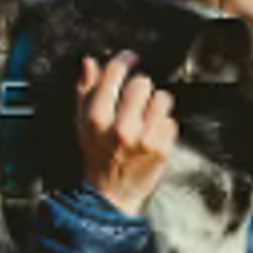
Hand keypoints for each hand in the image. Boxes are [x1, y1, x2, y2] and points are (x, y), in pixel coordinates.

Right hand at [76, 51, 177, 213]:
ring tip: (144, 118)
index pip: (116, 73)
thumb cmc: (96, 155)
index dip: (124, 60)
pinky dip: (163, 124)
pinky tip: (150, 134)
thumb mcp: (82, 123)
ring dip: (155, 104)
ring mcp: (144, 138)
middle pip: (143, 82)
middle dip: (140, 88)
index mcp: (97, 118)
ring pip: (162, 98)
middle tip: (135, 100)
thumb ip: (85, 91)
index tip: (130, 58)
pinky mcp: (162, 148)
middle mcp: (121, 127)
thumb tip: (89, 63)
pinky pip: (171, 119)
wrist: (110, 194)